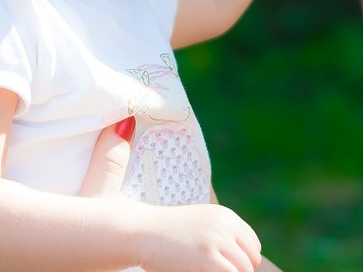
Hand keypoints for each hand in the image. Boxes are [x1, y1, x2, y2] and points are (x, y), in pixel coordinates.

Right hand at [80, 118, 270, 270]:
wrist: (127, 231)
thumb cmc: (136, 221)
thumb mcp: (167, 208)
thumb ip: (154, 176)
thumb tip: (125, 122)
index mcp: (221, 213)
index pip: (252, 245)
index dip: (235, 258)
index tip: (209, 259)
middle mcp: (225, 222)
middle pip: (250, 261)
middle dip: (231, 267)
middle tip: (201, 264)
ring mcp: (219, 240)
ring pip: (243, 271)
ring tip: (194, 266)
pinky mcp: (212, 258)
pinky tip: (193, 269)